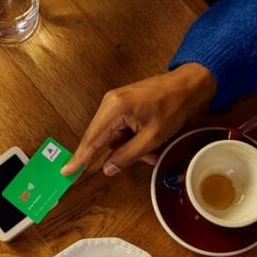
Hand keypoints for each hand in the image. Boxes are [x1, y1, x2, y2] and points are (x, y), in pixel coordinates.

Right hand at [61, 63, 217, 175]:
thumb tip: (107, 168)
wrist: (189, 85)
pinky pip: (121, 127)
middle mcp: (110, 102)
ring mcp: (116, 101)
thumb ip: (127, 155)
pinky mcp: (123, 103)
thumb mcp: (152, 138)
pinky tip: (151, 138)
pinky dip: (133, 137)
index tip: (67, 172)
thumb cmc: (174, 107)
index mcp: (114, 108)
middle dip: (120, 152)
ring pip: (114, 135)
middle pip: (102, 138)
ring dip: (130, 145)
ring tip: (155, 147)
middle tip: (146, 157)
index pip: (92, 139)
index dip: (79, 158)